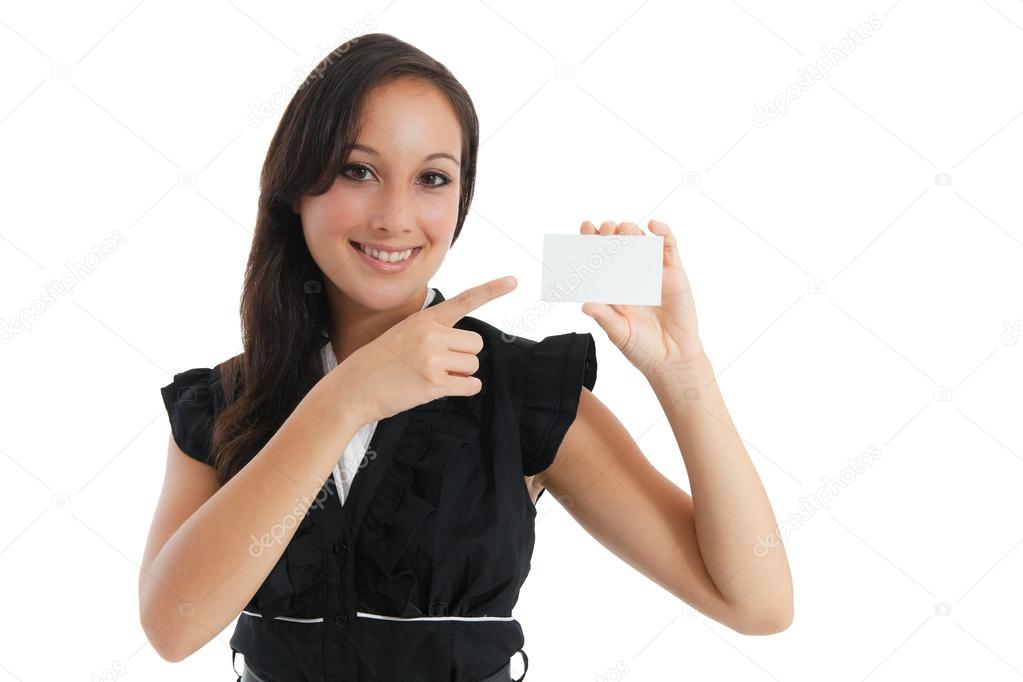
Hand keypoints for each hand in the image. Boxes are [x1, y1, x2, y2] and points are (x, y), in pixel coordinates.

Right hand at [338, 276, 517, 422]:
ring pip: (473, 366)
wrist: (353, 387)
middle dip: (464, 357)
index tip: (514, 281)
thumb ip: (432, 332)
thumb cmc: (378, 363)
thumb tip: (462, 346)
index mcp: (424, 319)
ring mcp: (432, 359)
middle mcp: (431, 335)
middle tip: (440, 364)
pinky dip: (462, 390)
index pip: (465, 300)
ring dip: (460, 375)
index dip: (492, 290)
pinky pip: (470, 386)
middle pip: (476, 344)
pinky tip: (440, 388)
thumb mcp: (402, 334)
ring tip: (431, 376)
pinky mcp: (433, 383)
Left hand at [580, 220, 704, 377]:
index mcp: (613, 287)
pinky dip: (663, 233)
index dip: (591, 242)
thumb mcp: (619, 333)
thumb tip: (584, 305)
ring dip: (631, 231)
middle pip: (618, 246)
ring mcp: (653, 273)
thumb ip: (604, 317)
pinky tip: (653, 226)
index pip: (599, 259)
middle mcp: (631, 276)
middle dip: (610, 233)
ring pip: (641, 242)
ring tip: (624, 230)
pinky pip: (669, 248)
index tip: (585, 228)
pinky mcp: (674, 274)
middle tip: (605, 229)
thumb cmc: (642, 348)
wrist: (673, 359)